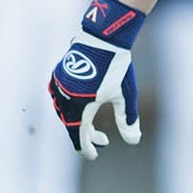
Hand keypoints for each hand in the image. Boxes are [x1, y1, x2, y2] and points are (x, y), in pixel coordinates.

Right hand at [48, 0, 144, 159]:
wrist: (104, 37)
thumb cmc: (118, 66)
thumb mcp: (126, 95)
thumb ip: (128, 119)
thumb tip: (134, 140)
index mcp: (81, 105)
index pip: (79, 135)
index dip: (85, 148)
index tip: (93, 156)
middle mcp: (65, 96)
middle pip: (72, 124)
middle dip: (86, 135)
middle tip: (103, 141)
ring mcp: (59, 84)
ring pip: (64, 111)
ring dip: (78, 121)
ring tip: (93, 126)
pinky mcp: (58, 74)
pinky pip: (59, 97)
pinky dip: (70, 107)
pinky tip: (82, 107)